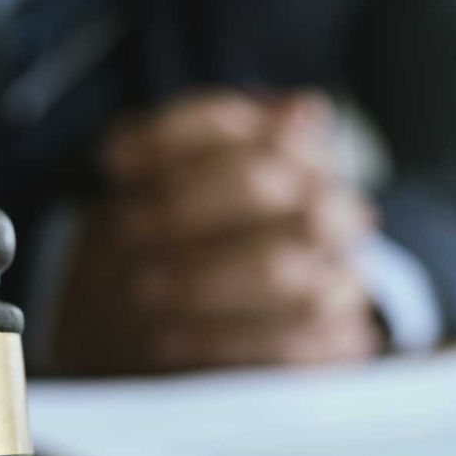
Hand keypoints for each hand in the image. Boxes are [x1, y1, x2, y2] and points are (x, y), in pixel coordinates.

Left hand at [50, 88, 381, 373]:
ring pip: (283, 273)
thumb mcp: (167, 184)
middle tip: (129, 228)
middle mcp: (332, 207)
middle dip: (190, 204)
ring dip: (202, 280)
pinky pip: (288, 346)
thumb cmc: (185, 240)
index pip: (247, 125)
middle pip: (272, 189)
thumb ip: (185, 142)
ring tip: (144, 289)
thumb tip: (280, 110)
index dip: (177, 137)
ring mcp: (341, 276)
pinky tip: (168, 341)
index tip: (115, 162)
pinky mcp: (337, 342)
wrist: (206, 325)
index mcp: (302, 152)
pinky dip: (219, 342)